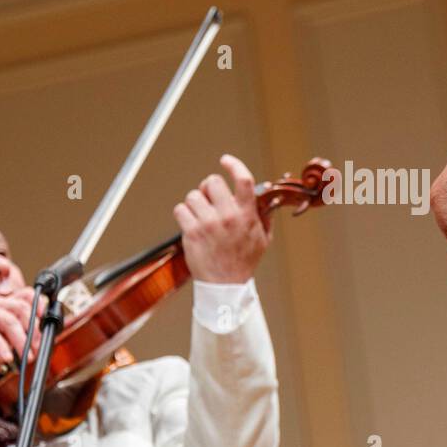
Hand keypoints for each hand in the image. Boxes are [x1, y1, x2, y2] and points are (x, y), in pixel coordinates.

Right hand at [0, 286, 44, 379]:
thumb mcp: (1, 342)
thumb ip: (16, 337)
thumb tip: (37, 342)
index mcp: (1, 304)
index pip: (27, 296)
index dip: (40, 306)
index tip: (48, 323)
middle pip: (22, 309)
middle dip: (34, 331)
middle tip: (36, 349)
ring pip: (10, 320)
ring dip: (21, 341)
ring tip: (25, 356)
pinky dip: (0, 345)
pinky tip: (5, 357)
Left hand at [174, 154, 269, 283]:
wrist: (225, 285)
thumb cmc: (243, 262)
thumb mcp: (263, 240)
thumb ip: (264, 217)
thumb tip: (266, 201)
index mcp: (246, 215)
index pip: (243, 180)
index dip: (233, 165)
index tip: (226, 160)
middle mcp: (228, 216)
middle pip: (212, 181)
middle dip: (208, 188)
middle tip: (209, 199)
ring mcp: (209, 224)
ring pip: (193, 195)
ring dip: (194, 203)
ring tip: (200, 216)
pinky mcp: (192, 232)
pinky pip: (180, 209)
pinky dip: (183, 215)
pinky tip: (190, 225)